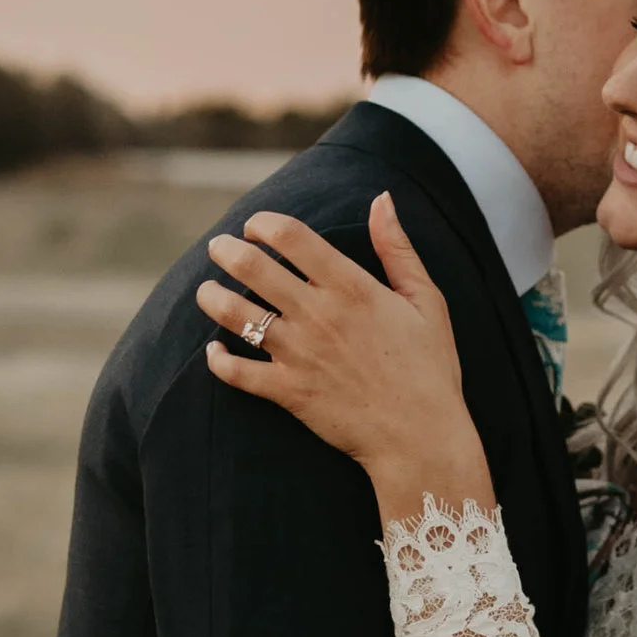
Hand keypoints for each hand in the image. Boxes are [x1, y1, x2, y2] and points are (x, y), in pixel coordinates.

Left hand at [199, 193, 494, 524]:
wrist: (421, 437)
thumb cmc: (429, 367)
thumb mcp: (426, 300)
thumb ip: (398, 248)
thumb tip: (381, 198)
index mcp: (351, 287)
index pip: (290, 236)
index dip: (263, 223)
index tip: (255, 226)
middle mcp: (318, 315)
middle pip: (252, 267)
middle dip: (225, 251)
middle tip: (218, 248)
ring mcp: (298, 354)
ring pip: (234, 314)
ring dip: (211, 297)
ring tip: (207, 291)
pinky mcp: (288, 392)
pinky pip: (236, 372)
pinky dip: (217, 360)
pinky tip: (214, 351)